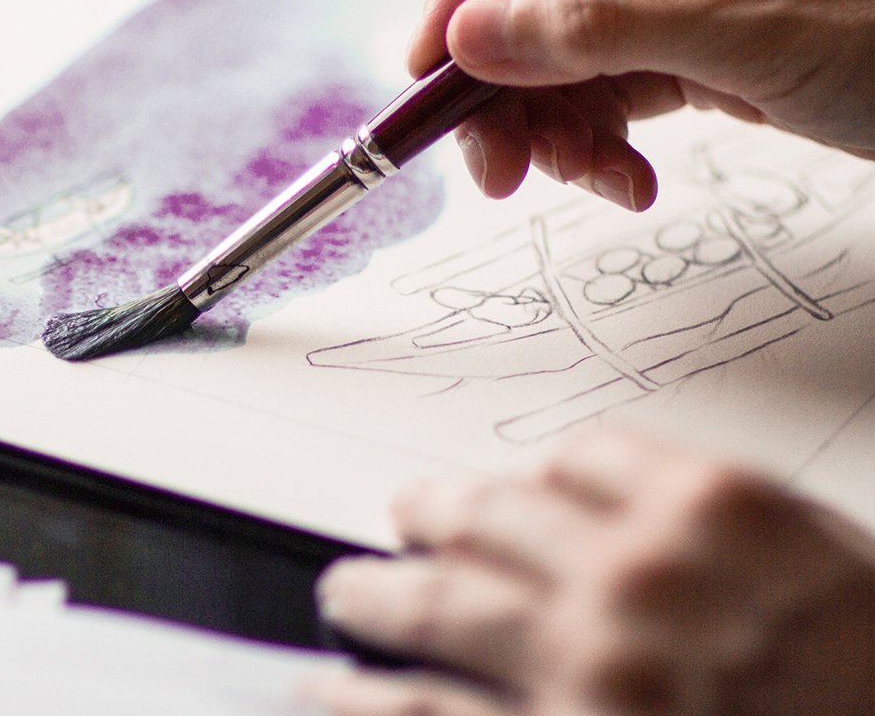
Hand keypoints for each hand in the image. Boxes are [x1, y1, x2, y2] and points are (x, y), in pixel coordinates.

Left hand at [312, 429, 874, 715]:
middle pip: (490, 518)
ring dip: (373, 595)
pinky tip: (327, 689)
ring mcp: (584, 666)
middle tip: (402, 516)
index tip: (514, 489)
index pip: (586, 461)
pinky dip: (358, 699)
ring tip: (345, 593)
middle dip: (432, 515)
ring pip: (434, 606)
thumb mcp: (832, 571)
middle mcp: (637, 578)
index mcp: (717, 515)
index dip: (536, 478)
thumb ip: (724, 534)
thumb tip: (627, 515)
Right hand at [410, 0, 874, 210]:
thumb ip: (602, 28)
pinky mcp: (665, 25)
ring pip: (528, 36)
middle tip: (493, 164)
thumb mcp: (756, 29)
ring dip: (534, 118)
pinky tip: (623, 174)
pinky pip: (578, 77)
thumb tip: (466, 37)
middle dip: (490, 73)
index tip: (445, 64)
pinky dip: (583, 134)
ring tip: (581, 176)